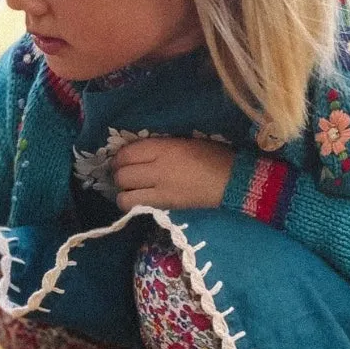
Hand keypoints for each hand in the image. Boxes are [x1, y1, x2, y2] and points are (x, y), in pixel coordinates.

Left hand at [113, 137, 234, 209]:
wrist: (231, 179)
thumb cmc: (211, 155)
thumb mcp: (183, 141)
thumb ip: (158, 147)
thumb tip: (135, 153)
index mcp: (163, 148)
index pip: (127, 153)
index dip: (119, 157)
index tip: (122, 159)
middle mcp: (158, 169)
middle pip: (122, 175)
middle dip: (118, 175)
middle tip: (124, 174)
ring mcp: (160, 190)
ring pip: (124, 196)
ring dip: (123, 193)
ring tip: (129, 190)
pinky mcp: (165, 206)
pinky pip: (137, 207)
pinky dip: (133, 204)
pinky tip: (139, 199)